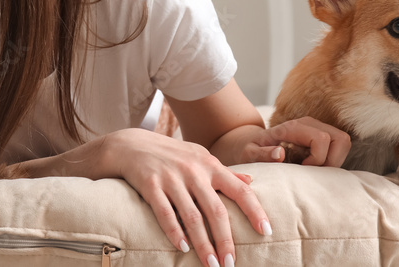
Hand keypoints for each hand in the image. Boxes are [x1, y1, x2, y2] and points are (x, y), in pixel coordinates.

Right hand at [109, 128, 269, 266]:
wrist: (132, 145)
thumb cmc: (172, 154)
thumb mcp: (201, 157)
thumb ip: (225, 171)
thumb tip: (252, 180)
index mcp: (211, 165)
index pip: (239, 190)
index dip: (254, 211)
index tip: (266, 231)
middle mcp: (194, 171)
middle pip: (216, 210)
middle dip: (225, 240)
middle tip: (231, 264)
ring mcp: (172, 178)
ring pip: (192, 216)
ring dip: (203, 244)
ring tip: (211, 265)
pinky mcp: (151, 185)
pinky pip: (165, 213)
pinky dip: (174, 232)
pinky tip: (182, 248)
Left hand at [233, 116, 350, 166]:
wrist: (252, 142)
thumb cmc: (251, 149)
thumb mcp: (249, 154)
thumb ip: (262, 154)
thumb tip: (280, 154)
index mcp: (294, 128)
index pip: (322, 139)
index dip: (318, 159)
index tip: (303, 170)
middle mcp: (309, 124)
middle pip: (341, 139)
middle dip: (333, 161)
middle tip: (315, 174)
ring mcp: (317, 129)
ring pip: (343, 142)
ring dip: (335, 161)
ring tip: (316, 172)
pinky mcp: (321, 136)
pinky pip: (339, 146)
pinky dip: (334, 160)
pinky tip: (316, 168)